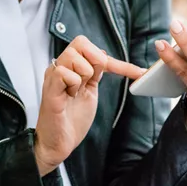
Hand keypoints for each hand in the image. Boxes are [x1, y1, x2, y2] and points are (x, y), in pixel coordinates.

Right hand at [34, 35, 144, 175]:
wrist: (59, 143)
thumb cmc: (73, 119)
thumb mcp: (90, 90)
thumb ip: (95, 72)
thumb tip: (103, 53)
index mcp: (70, 67)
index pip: (89, 46)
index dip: (113, 59)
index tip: (137, 73)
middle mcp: (60, 68)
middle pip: (80, 42)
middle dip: (96, 60)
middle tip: (92, 81)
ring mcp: (53, 77)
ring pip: (73, 57)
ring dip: (84, 74)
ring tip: (76, 91)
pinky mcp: (49, 89)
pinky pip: (64, 73)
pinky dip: (73, 84)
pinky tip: (69, 96)